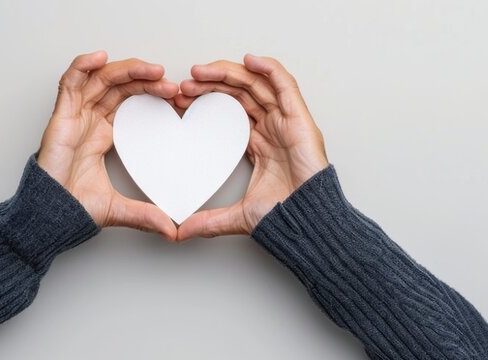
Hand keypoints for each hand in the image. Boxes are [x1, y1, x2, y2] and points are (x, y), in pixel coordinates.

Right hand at [37, 51, 179, 240]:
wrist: (49, 216)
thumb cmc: (75, 207)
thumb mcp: (121, 208)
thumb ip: (147, 215)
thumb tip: (173, 231)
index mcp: (104, 134)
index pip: (132, 103)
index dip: (154, 96)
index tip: (179, 100)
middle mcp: (90, 120)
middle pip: (120, 86)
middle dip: (146, 80)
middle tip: (171, 83)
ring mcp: (74, 116)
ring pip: (100, 79)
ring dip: (126, 70)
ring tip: (153, 69)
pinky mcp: (60, 117)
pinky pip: (69, 83)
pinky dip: (82, 66)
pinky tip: (100, 57)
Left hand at [174, 54, 328, 238]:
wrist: (307, 219)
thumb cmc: (285, 214)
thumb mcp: (237, 216)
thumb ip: (209, 221)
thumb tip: (180, 233)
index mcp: (260, 143)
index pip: (230, 111)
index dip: (206, 102)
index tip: (181, 101)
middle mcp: (273, 127)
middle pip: (240, 93)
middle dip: (212, 84)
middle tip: (186, 84)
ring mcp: (287, 120)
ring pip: (257, 84)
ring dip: (230, 73)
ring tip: (203, 70)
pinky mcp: (299, 117)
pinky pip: (284, 84)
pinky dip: (268, 68)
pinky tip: (249, 59)